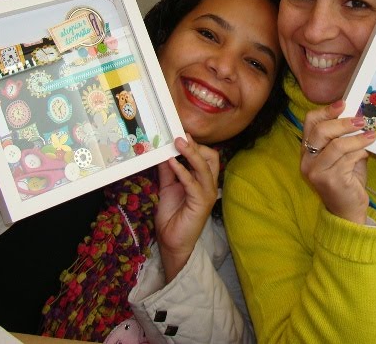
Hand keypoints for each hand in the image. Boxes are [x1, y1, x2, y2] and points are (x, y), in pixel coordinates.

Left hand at [155, 134, 218, 281]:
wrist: (171, 242)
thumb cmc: (171, 216)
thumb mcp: (167, 187)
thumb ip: (168, 171)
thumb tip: (163, 152)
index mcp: (202, 180)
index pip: (206, 156)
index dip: (195, 144)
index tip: (179, 132)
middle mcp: (209, 184)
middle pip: (212, 157)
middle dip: (197, 145)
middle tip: (180, 136)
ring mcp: (207, 193)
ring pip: (205, 166)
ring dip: (191, 153)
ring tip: (178, 142)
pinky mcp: (201, 203)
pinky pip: (193, 182)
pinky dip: (182, 170)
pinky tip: (172, 162)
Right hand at [300, 100, 375, 224]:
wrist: (347, 211)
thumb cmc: (346, 181)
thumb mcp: (343, 157)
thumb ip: (345, 139)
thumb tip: (359, 118)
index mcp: (307, 151)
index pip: (310, 123)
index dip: (326, 111)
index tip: (343, 104)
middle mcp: (307, 160)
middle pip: (321, 131)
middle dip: (343, 123)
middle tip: (361, 121)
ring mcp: (316, 171)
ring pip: (337, 145)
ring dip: (357, 139)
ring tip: (370, 135)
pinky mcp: (330, 180)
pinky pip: (348, 159)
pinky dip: (360, 152)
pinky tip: (368, 152)